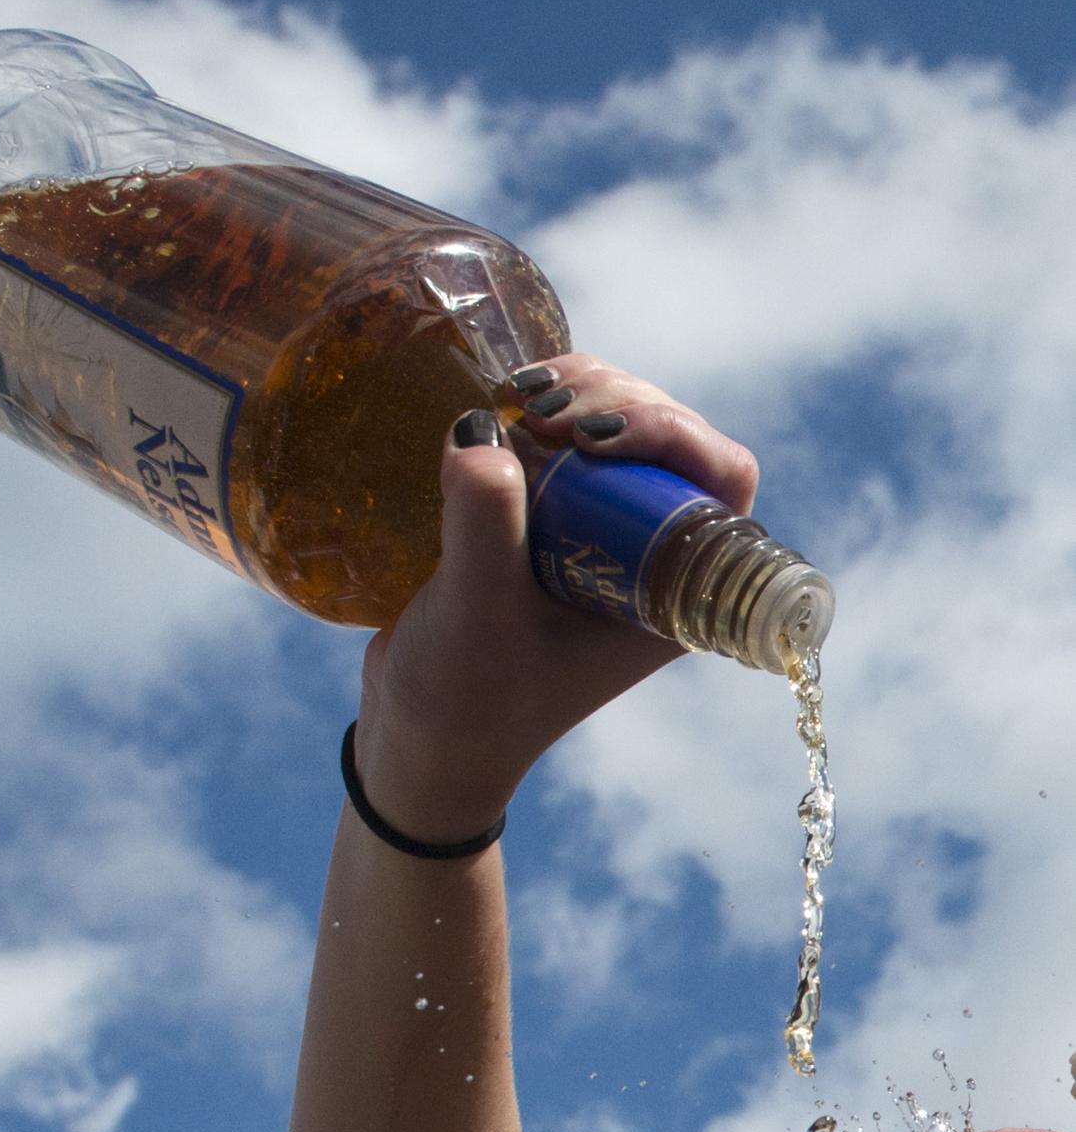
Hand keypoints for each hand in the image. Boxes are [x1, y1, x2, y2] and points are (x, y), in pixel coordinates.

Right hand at [352, 353, 758, 845]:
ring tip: (513, 402)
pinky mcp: (545, 524)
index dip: (672, 434)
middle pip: (670, 441)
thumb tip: (479, 433)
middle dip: (613, 402)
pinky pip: (563, 445)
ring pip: (618, 429)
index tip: (590, 433)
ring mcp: (595, 538)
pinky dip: (536, 411)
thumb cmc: (461, 701)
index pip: (720, 482)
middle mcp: (645, 561)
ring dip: (576, 394)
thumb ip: (484, 529)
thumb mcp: (476, 618)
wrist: (413, 737)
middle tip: (538, 411)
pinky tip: (497, 408)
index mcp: (669, 595)